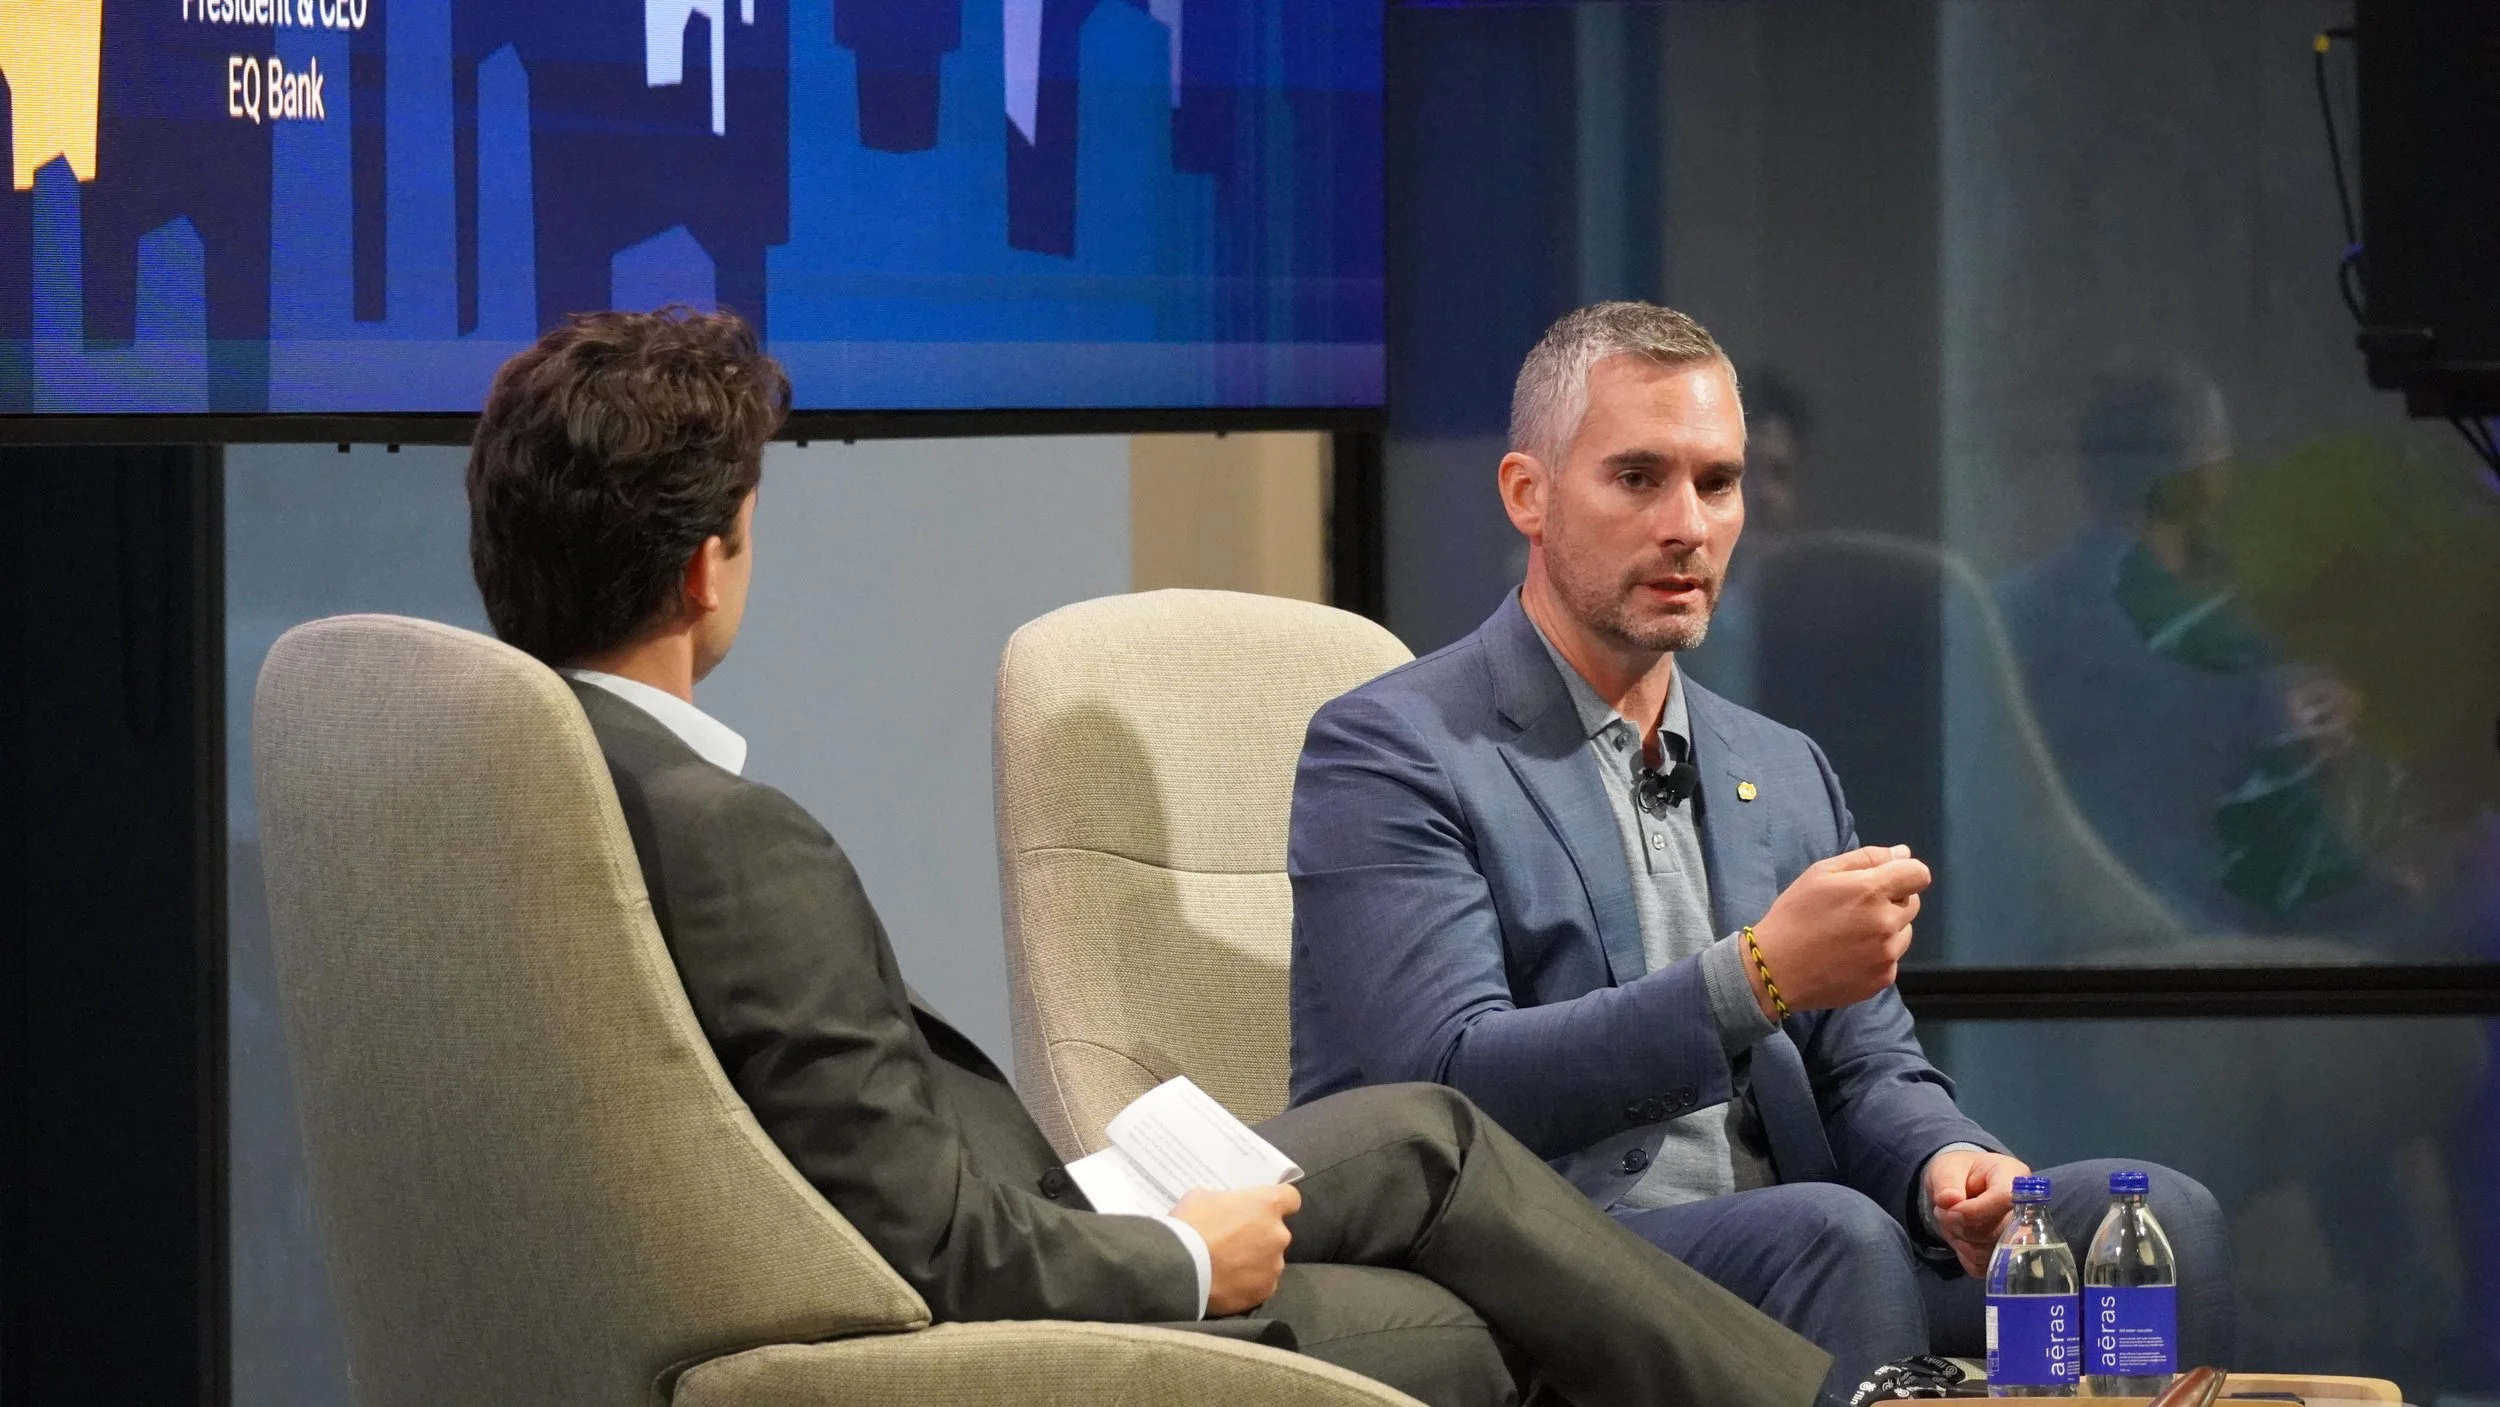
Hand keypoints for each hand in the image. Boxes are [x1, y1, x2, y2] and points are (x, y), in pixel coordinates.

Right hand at [1170, 1184, 1300, 1314]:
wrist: (1180, 1268)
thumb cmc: (1191, 1224)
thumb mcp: (1204, 1197)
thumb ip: (1226, 1203)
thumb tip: (1227, 1212)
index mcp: (1267, 1205)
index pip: (1290, 1198)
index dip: (1278, 1202)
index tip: (1263, 1209)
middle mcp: (1279, 1235)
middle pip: (1276, 1232)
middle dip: (1259, 1236)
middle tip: (1233, 1242)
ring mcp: (1274, 1266)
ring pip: (1269, 1260)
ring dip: (1254, 1261)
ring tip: (1228, 1267)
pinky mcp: (1264, 1291)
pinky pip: (1261, 1284)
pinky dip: (1248, 1283)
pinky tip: (1228, 1283)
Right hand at [1745, 844, 1929, 1017]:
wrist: (1776, 970)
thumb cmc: (1795, 914)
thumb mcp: (1821, 873)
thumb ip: (1866, 858)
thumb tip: (1903, 853)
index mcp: (1873, 892)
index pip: (1919, 874)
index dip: (1904, 873)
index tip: (1883, 880)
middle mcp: (1887, 923)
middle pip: (1913, 903)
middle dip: (1892, 900)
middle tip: (1856, 909)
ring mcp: (1888, 955)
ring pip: (1904, 932)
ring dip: (1888, 928)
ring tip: (1852, 934)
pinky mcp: (1884, 979)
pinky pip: (1892, 958)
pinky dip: (1878, 954)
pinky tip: (1850, 956)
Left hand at [1926, 1149, 2030, 1277]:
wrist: (1960, 1186)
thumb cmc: (1958, 1171)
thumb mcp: (1947, 1167)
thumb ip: (1946, 1182)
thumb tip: (1949, 1200)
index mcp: (2014, 1178)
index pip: (2005, 1199)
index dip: (1974, 1211)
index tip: (1950, 1211)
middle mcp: (2025, 1209)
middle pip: (1996, 1232)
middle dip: (1960, 1226)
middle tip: (1943, 1212)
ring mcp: (2019, 1237)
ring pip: (1987, 1252)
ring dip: (1959, 1240)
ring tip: (1951, 1222)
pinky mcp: (2006, 1257)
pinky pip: (1981, 1267)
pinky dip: (1963, 1255)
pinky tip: (1960, 1237)